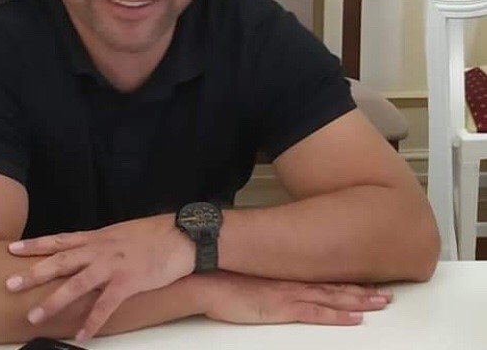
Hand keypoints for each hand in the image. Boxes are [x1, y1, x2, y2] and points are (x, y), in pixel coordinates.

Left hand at [6, 214, 194, 339]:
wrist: (180, 235)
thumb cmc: (152, 235)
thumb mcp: (120, 233)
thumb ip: (100, 243)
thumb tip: (84, 252)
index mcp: (97, 237)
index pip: (60, 240)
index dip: (35, 244)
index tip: (12, 248)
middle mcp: (100, 249)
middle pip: (61, 261)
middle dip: (34, 273)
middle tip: (10, 283)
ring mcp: (113, 265)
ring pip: (77, 283)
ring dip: (54, 301)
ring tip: (35, 317)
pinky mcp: (128, 281)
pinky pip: (106, 304)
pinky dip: (92, 321)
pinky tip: (82, 336)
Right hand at [201, 272, 392, 325]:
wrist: (207, 280)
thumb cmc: (223, 279)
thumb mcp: (249, 277)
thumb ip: (267, 279)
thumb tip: (274, 282)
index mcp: (285, 275)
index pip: (323, 278)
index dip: (347, 281)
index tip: (367, 282)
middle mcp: (292, 282)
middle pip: (334, 287)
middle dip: (363, 291)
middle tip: (387, 294)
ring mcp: (288, 294)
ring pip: (332, 298)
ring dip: (359, 301)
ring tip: (381, 302)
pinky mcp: (282, 308)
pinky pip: (316, 314)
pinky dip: (338, 316)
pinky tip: (355, 318)